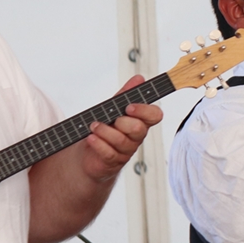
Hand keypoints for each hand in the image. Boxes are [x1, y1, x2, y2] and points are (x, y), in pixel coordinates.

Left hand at [28, 75, 162, 242]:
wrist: (88, 158)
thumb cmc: (104, 131)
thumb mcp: (113, 109)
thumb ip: (126, 94)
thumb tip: (139, 78)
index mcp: (139, 123)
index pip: (155, 116)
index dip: (144, 111)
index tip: (128, 106)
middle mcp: (135, 138)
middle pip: (140, 130)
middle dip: (124, 122)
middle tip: (112, 118)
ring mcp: (125, 152)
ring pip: (123, 142)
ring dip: (106, 132)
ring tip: (93, 126)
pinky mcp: (112, 164)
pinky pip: (110, 155)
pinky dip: (98, 144)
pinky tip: (90, 138)